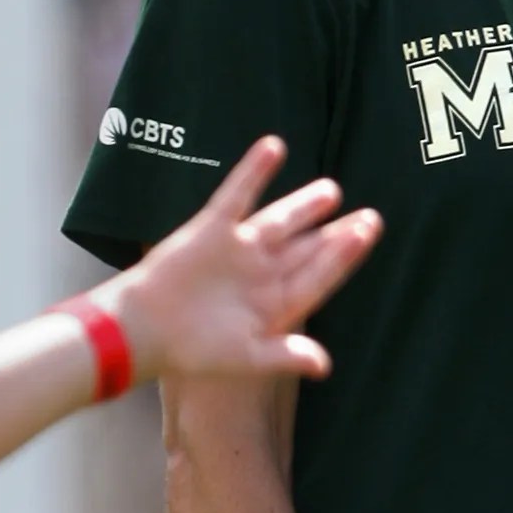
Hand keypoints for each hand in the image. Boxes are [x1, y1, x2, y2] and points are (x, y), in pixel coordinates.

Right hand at [112, 136, 380, 387]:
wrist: (142, 330)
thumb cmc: (191, 350)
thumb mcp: (243, 357)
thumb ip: (284, 355)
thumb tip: (323, 365)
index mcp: (273, 305)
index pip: (318, 277)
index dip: (344, 257)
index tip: (367, 234)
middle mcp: (261, 274)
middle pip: (307, 248)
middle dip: (336, 234)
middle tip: (371, 217)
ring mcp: (238, 249)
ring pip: (280, 221)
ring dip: (304, 205)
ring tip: (332, 191)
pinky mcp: (211, 229)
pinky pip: (237, 194)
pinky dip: (254, 172)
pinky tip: (274, 147)